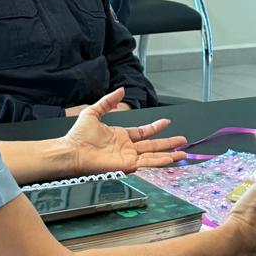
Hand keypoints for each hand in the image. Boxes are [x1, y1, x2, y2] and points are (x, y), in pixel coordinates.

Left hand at [66, 89, 186, 174]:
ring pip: (153, 155)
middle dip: (168, 143)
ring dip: (169, 154)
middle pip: (153, 145)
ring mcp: (128, 157)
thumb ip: (108, 101)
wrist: (72, 151)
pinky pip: (147, 163)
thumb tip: (120, 89)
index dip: (155, 127)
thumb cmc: (78, 135)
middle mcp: (126, 147)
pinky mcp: (127, 165)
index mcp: (120, 135)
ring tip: (183, 153)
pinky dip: (160, 162)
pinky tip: (170, 159)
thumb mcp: (94, 112)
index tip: (166, 122)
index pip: (143, 132)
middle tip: (182, 140)